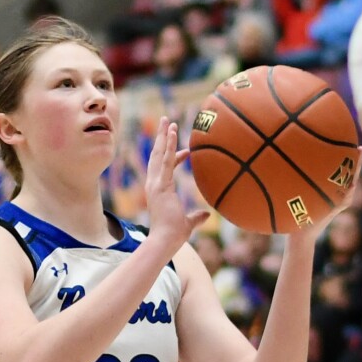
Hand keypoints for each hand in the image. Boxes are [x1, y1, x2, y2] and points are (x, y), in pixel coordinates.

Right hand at [138, 120, 199, 256]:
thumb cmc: (174, 235)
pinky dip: (169, 145)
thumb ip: (197, 217)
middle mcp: (154, 184)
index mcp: (158, 190)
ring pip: (159, 154)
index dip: (174, 156)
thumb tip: (207, 215)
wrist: (166, 241)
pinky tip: (173, 132)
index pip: (164, 168)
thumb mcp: (188, 223)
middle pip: (156, 155)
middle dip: (161, 138)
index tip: (187, 151)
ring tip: (168, 120)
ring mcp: (155, 183)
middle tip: (165, 121)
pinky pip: (165, 160)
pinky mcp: (160, 184)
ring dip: (163, 136)